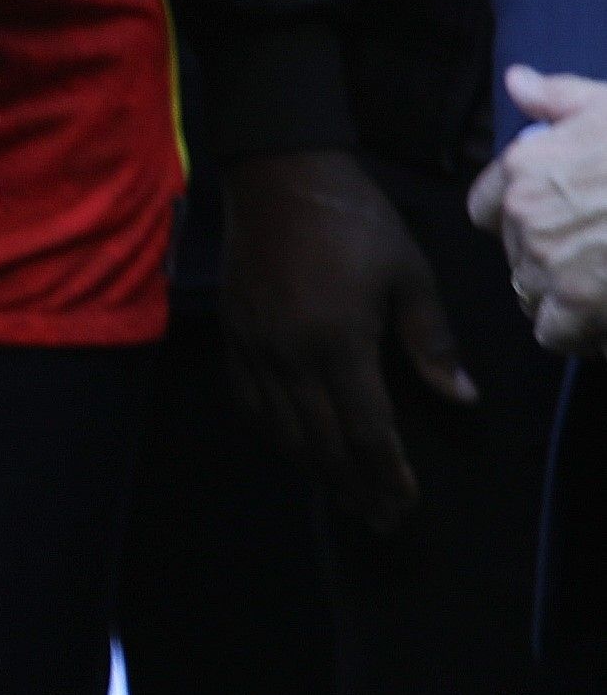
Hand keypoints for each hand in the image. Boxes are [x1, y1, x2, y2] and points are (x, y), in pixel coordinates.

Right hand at [222, 146, 475, 534]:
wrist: (276, 174)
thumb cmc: (354, 220)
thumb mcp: (409, 273)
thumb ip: (431, 339)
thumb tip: (461, 397)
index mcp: (337, 340)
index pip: (366, 428)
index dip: (387, 473)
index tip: (405, 504)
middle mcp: (289, 353)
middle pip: (321, 441)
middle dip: (353, 486)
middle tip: (379, 520)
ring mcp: (254, 344)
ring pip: (280, 428)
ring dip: (314, 468)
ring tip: (341, 495)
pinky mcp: (233, 332)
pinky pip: (247, 399)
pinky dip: (271, 433)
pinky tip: (290, 446)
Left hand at [470, 68, 606, 356]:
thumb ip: (557, 97)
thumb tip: (518, 82)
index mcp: (524, 169)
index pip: (488, 210)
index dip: (519, 221)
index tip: (552, 223)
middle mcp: (528, 219)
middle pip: (515, 257)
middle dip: (546, 261)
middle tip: (592, 258)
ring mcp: (553, 265)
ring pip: (532, 297)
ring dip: (560, 300)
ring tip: (602, 292)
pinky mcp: (584, 305)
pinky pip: (559, 333)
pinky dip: (581, 334)